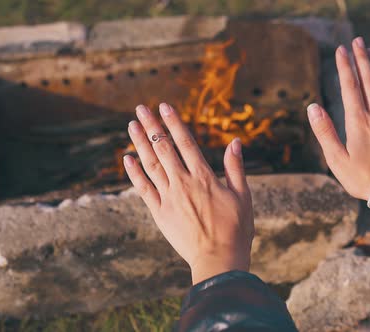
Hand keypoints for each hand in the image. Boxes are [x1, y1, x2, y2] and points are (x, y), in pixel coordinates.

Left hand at [123, 103, 253, 283]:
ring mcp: (169, 198)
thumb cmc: (236, 228)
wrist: (218, 259)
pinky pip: (143, 189)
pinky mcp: (160, 213)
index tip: (164, 107)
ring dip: (140, 143)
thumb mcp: (242, 195)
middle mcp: (183, 183)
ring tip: (131, 125)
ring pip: (151, 164)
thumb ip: (235, 167)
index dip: (174, 123)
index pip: (185, 143)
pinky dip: (134, 173)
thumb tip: (235, 141)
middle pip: (164, 148)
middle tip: (141, 108)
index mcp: (204, 177)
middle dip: (152, 126)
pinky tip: (127, 158)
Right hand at [308, 37, 369, 217]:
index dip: (344, 66)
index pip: (349, 86)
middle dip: (361, 58)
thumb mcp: (337, 159)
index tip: (340, 50)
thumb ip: (324, 132)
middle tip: (356, 41)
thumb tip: (313, 107)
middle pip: (368, 80)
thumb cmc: (364, 179)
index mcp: (358, 121)